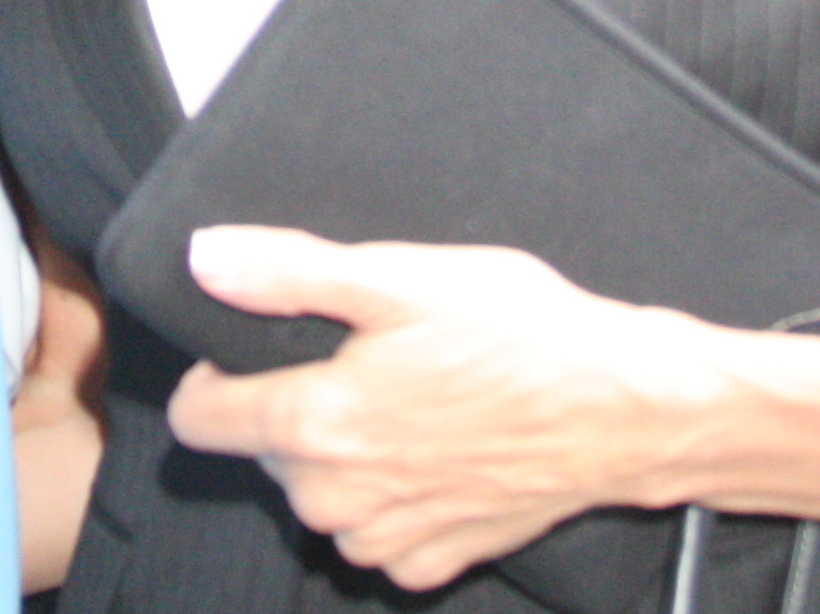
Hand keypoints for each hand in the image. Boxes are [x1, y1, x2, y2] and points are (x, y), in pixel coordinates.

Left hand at [160, 228, 719, 589]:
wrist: (621, 409)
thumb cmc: (521, 338)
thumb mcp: (399, 278)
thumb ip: (287, 272)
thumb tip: (205, 260)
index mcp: (316, 424)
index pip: (198, 420)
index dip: (217, 374)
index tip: (260, 349)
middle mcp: (337, 497)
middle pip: (265, 451)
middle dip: (298, 406)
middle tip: (368, 360)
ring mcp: (386, 537)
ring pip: (319, 494)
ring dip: (347, 455)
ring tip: (414, 400)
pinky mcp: (434, 560)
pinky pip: (379, 532)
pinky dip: (396, 496)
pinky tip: (440, 450)